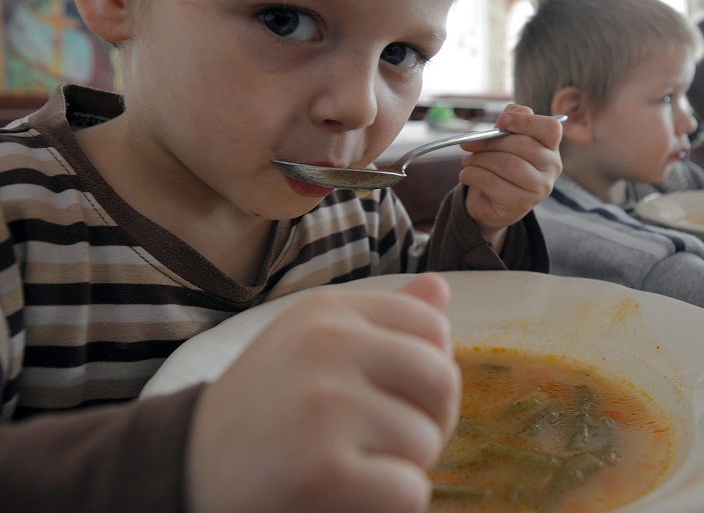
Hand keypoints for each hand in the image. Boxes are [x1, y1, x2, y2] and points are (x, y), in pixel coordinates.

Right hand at [185, 274, 458, 512]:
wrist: (186, 468)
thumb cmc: (267, 406)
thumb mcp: (314, 343)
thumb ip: (382, 319)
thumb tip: (440, 288)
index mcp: (329, 311)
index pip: (433, 329)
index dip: (427, 371)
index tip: (392, 395)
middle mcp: (328, 346)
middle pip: (442, 381)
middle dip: (429, 420)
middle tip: (385, 441)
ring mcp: (325, 406)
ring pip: (426, 441)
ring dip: (401, 466)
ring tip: (351, 465)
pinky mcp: (323, 470)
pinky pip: (410, 491)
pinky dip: (389, 504)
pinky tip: (347, 494)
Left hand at [458, 104, 563, 246]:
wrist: (491, 201)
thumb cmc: (499, 163)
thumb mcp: (504, 138)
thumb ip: (510, 121)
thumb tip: (506, 117)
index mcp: (550, 146)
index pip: (550, 129)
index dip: (526, 121)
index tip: (501, 120)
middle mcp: (551, 168)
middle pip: (522, 145)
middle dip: (489, 142)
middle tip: (469, 143)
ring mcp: (539, 189)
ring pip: (507, 164)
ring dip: (478, 159)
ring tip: (468, 160)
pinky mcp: (521, 205)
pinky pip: (492, 183)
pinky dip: (472, 175)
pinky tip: (467, 174)